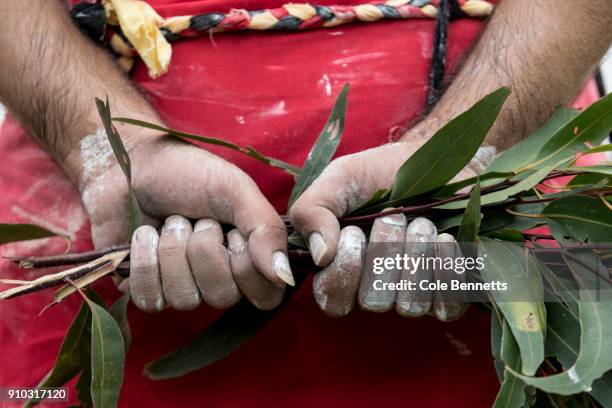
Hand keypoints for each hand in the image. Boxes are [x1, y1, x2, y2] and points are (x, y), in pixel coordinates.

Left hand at [72, 129, 290, 311]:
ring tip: (170, 221)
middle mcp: (218, 279)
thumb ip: (265, 229)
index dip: (246, 264)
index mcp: (248, 257)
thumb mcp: (236, 190)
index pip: (265, 296)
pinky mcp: (145, 289)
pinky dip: (145, 262)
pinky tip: (145, 235)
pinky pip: (151, 300)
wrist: (130, 163)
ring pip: (185, 300)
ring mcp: (181, 287)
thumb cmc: (188, 173)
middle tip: (196, 219)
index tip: (233, 229)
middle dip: (204, 249)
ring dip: (173, 251)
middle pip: (222, 297)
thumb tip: (283, 276)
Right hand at [290, 136, 477, 319]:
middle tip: (393, 216)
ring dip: (416, 257)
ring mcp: (412, 294)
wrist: (435, 159)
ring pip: (410, 305)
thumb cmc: (379, 172)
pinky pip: (447, 306)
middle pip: (374, 302)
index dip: (345, 269)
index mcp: (341, 269)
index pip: (334, 300)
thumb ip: (312, 212)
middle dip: (385, 254)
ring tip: (422, 222)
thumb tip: (320, 256)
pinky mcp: (448, 291)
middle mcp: (374, 289)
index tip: (354, 230)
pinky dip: (446, 270)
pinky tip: (445, 239)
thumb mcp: (337, 180)